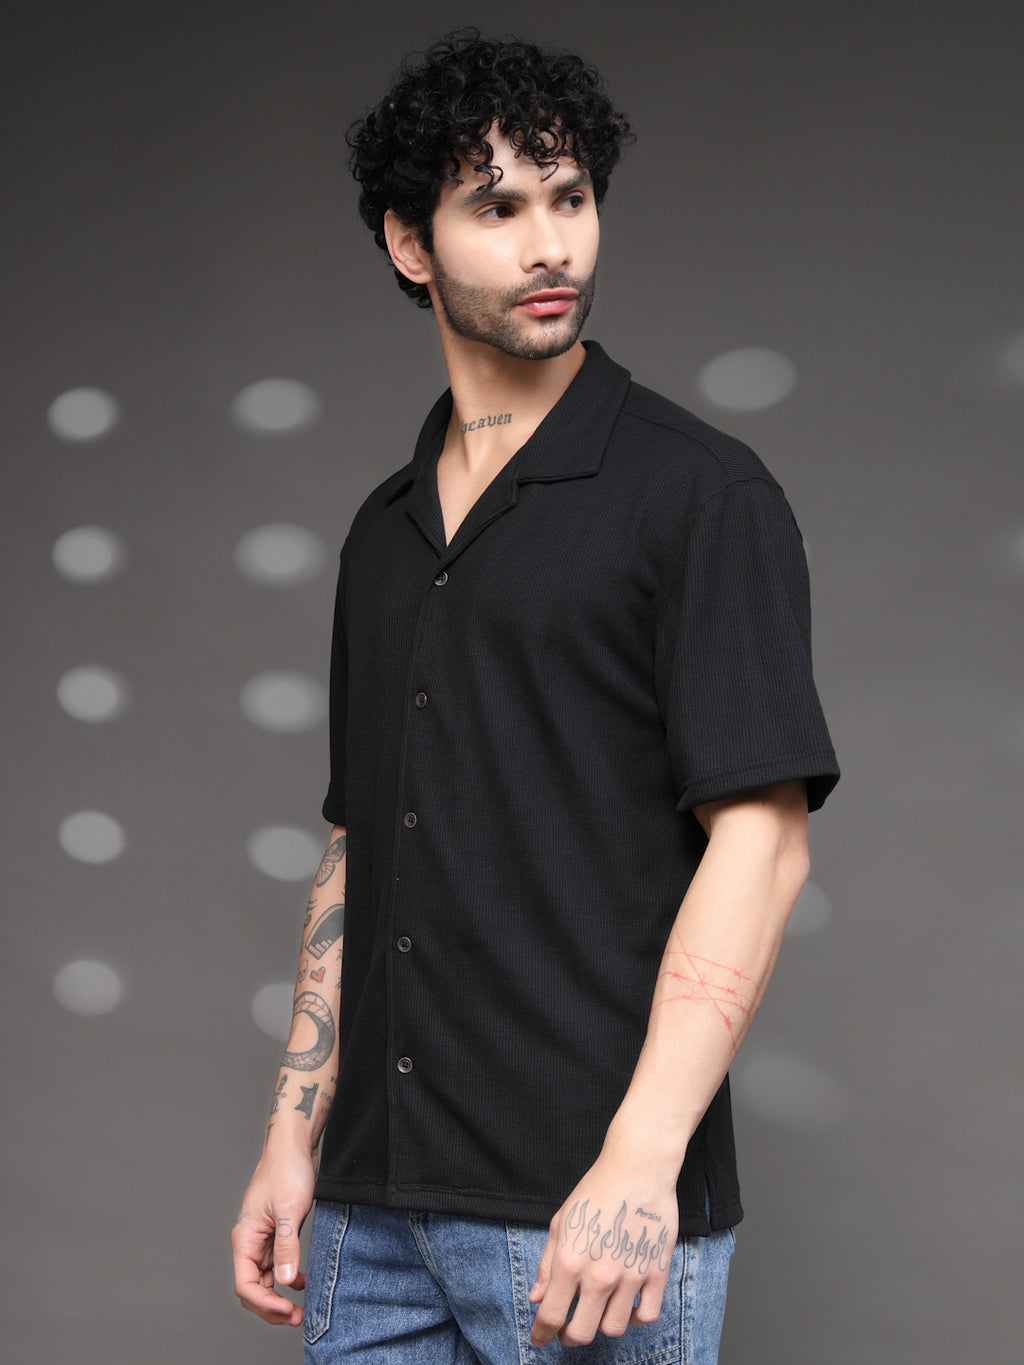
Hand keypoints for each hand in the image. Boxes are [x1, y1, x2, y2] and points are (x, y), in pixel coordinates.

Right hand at [231, 1142, 316, 1325]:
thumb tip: (284, 1282)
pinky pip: (276, 1266)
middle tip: (297, 1318)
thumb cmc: (288, 1169)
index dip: (265, 1305)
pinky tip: (302, 1281)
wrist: (295, 1144)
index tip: (288, 1311)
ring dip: (279, 1297)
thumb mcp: (289, 1208)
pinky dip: (287, 1278)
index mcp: (245, 1238)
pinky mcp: (276, 1233)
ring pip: (265, 1280)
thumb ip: (286, 1246)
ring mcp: (263, 1239)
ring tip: (301, 1308)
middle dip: (271, 1308)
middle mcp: (249, 1242)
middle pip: (253, 1289)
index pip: (246, 1285)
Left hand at [528, 1156, 678, 1348]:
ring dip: (601, 1325)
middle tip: (568, 1331)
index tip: (539, 1339)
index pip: (550, 1316)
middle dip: (569, 1337)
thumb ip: (546, 1264)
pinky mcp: (657, 1273)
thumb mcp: (561, 1222)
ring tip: (598, 1311)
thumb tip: (536, 1297)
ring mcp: (630, 1276)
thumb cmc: (596, 1191)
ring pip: (613, 1329)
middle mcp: (599, 1275)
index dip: (541, 1335)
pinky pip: (646, 1316)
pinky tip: (628, 1305)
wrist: (637, 1169)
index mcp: (569, 1261)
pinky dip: (635, 1318)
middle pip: (581, 1333)